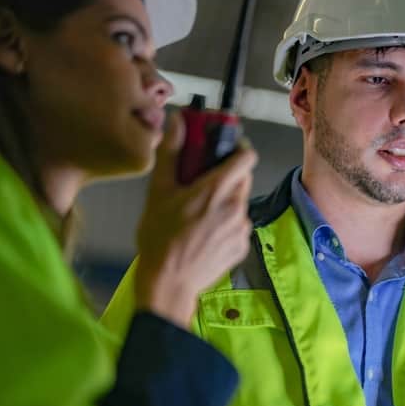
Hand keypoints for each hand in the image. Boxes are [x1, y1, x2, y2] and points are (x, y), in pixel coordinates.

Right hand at [134, 111, 257, 326]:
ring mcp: (242, 229)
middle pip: (242, 179)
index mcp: (217, 189)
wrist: (169, 284)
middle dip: (226, 176)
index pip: (246, 156)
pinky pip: (238, 226)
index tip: (224, 150)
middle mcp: (236, 207)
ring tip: (197, 214)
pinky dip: (225, 224)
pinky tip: (203, 234)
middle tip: (202, 183)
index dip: (237, 149)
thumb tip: (177, 121)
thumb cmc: (160, 239)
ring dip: (224, 202)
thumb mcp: (158, 192)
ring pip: (239, 203)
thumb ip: (172, 153)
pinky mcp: (242, 247)